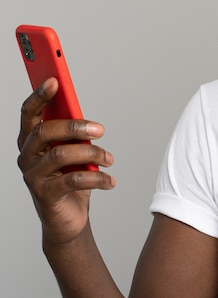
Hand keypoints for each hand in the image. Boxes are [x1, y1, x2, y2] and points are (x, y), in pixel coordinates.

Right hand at [17, 78, 115, 244]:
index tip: (54, 79)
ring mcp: (32, 176)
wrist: (68, 217)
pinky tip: (111, 180)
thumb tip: (83, 114)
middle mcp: (27, 155)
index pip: (29, 112)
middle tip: (100, 129)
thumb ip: (73, 131)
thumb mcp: (74, 149)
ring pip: (60, 154)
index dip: (39, 95)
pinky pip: (72, 180)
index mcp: (31, 139)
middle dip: (75, 126)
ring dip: (92, 153)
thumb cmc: (70, 175)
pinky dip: (97, 178)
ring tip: (109, 158)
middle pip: (45, 131)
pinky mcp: (44, 194)